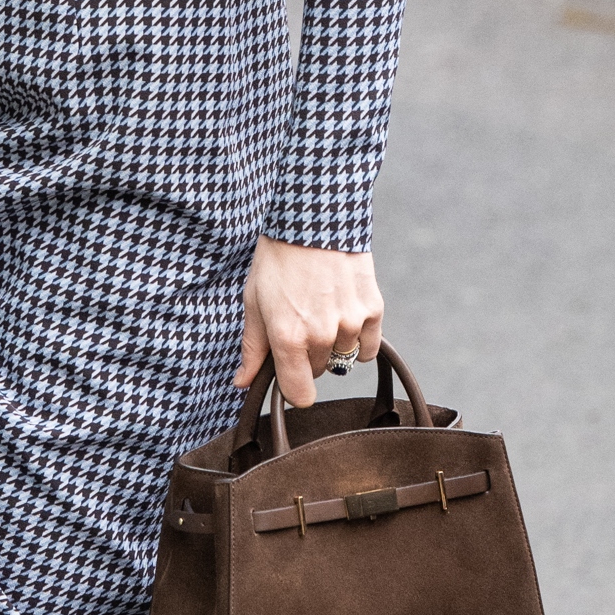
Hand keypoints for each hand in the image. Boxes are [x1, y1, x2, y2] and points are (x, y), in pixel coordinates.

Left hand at [234, 235, 383, 410]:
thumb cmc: (278, 260)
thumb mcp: (254, 302)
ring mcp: (350, 322)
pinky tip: (343, 313)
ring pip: (342, 359)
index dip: (293, 389)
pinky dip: (357, 338)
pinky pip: (368, 347)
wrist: (312, 220)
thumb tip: (242, 383)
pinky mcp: (372, 309)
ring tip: (321, 311)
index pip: (299, 395)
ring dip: (332, 345)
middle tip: (300, 323)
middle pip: (318, 372)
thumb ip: (252, 349)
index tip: (289, 375)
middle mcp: (322, 334)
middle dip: (307, 357)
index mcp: (288, 336)